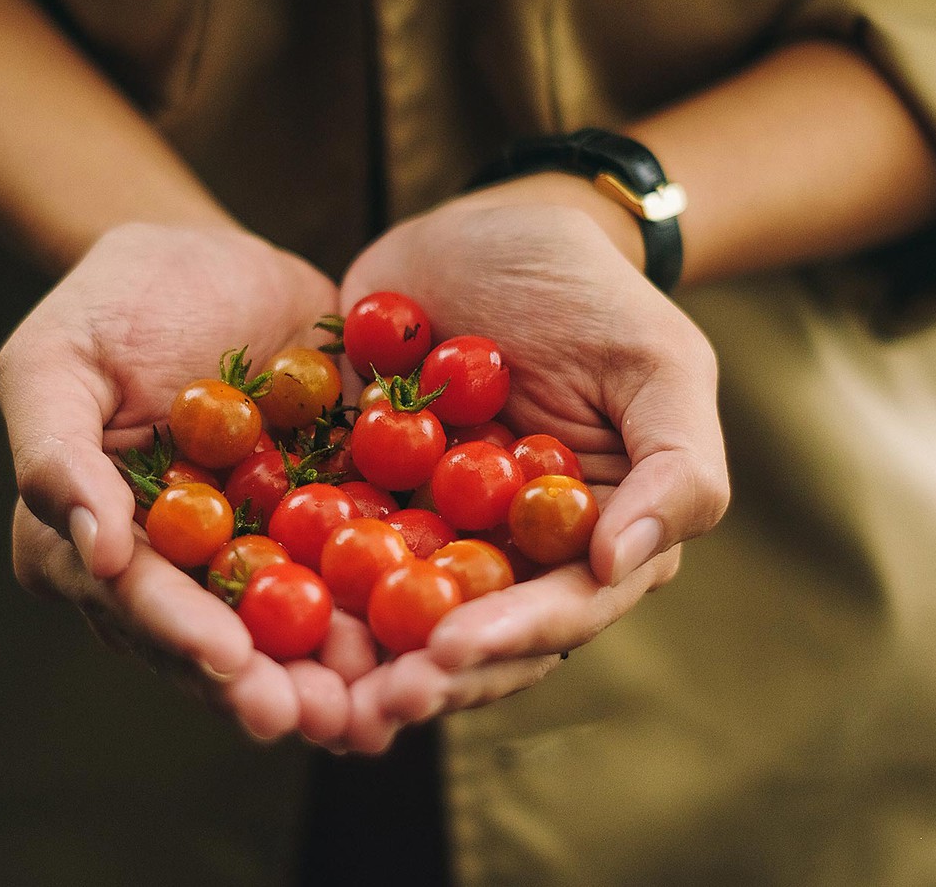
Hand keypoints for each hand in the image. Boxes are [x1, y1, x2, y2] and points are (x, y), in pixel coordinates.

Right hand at [0, 222, 364, 743]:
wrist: (214, 261)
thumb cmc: (115, 302)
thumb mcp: (55, 361)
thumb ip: (57, 455)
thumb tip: (94, 555)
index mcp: (96, 543)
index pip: (136, 600)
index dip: (181, 635)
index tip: (229, 663)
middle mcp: (174, 567)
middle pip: (217, 637)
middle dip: (266, 684)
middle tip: (316, 718)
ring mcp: (251, 551)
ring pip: (288, 625)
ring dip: (332, 670)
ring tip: (377, 704)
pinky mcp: (317, 524)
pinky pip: (351, 569)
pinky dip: (385, 603)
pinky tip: (427, 633)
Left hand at [336, 188, 729, 748]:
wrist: (485, 231)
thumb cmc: (587, 292)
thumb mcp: (658, 363)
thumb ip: (677, 467)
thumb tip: (622, 565)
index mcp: (590, 538)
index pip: (559, 610)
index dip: (507, 639)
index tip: (447, 653)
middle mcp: (510, 552)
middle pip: (470, 635)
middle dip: (422, 674)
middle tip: (367, 704)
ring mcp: (432, 528)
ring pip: (396, 612)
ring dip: (357, 657)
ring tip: (309, 689)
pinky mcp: (362, 495)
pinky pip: (328, 547)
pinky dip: (300, 580)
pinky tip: (258, 606)